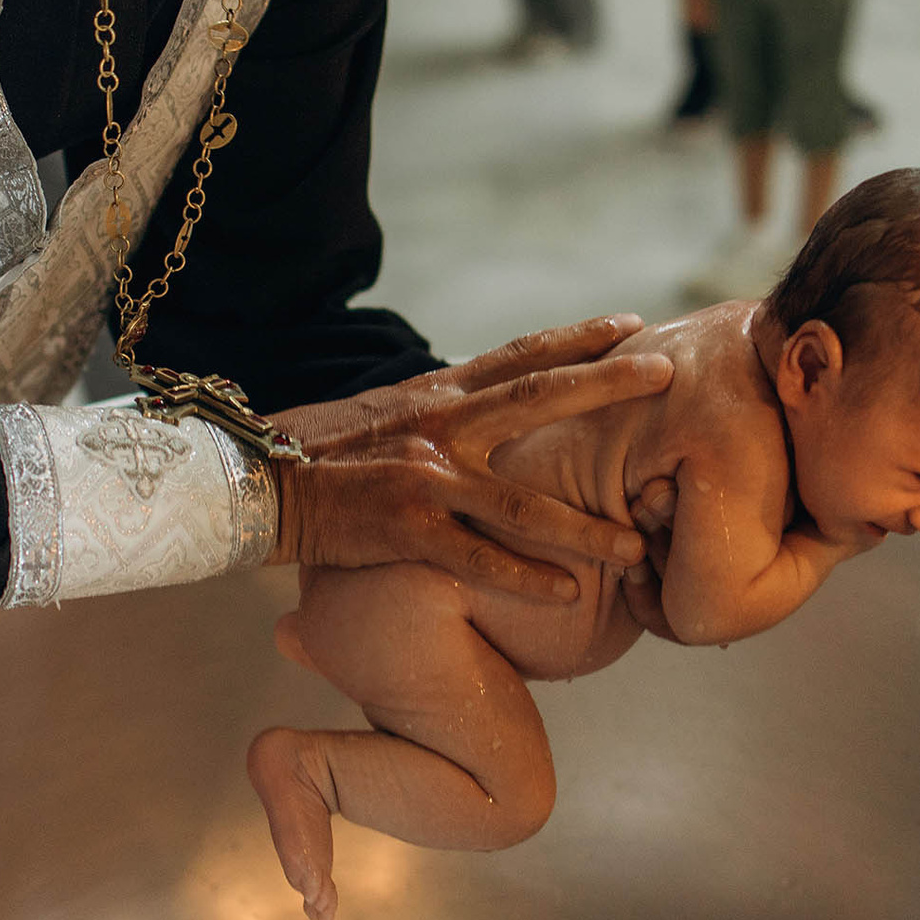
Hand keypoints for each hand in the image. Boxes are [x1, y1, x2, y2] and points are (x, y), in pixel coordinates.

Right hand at [270, 316, 675, 601]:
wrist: (252, 480)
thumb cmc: (316, 453)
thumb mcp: (383, 416)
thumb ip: (437, 413)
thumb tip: (480, 409)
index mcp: (436, 396)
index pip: (518, 356)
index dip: (576, 339)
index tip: (631, 325)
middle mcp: (439, 426)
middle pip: (537, 398)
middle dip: (606, 386)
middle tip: (666, 375)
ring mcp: (425, 478)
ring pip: (522, 503)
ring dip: (584, 527)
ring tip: (637, 545)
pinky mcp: (405, 529)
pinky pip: (476, 557)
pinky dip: (523, 576)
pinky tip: (566, 593)